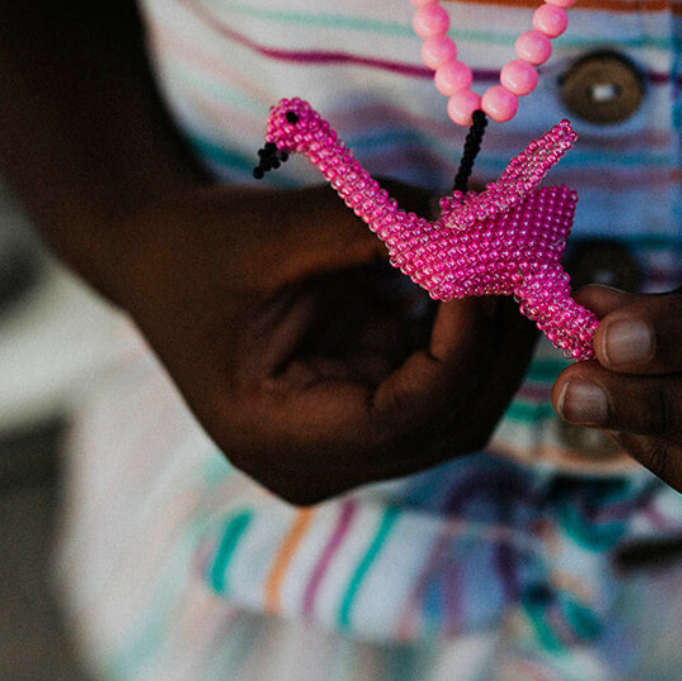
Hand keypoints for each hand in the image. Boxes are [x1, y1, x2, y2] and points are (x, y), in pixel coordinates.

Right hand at [117, 183, 536, 504]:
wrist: (155, 258)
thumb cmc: (197, 249)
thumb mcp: (275, 232)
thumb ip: (373, 227)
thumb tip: (475, 219)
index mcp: (278, 438)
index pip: (404, 417)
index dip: (461, 346)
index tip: (489, 267)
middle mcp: (320, 461)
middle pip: (447, 423)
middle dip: (495, 340)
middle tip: (525, 257)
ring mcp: (348, 441)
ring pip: (459, 405)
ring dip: (493, 333)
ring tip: (511, 254)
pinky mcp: (367, 405)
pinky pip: (442, 378)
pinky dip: (469, 327)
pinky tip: (482, 268)